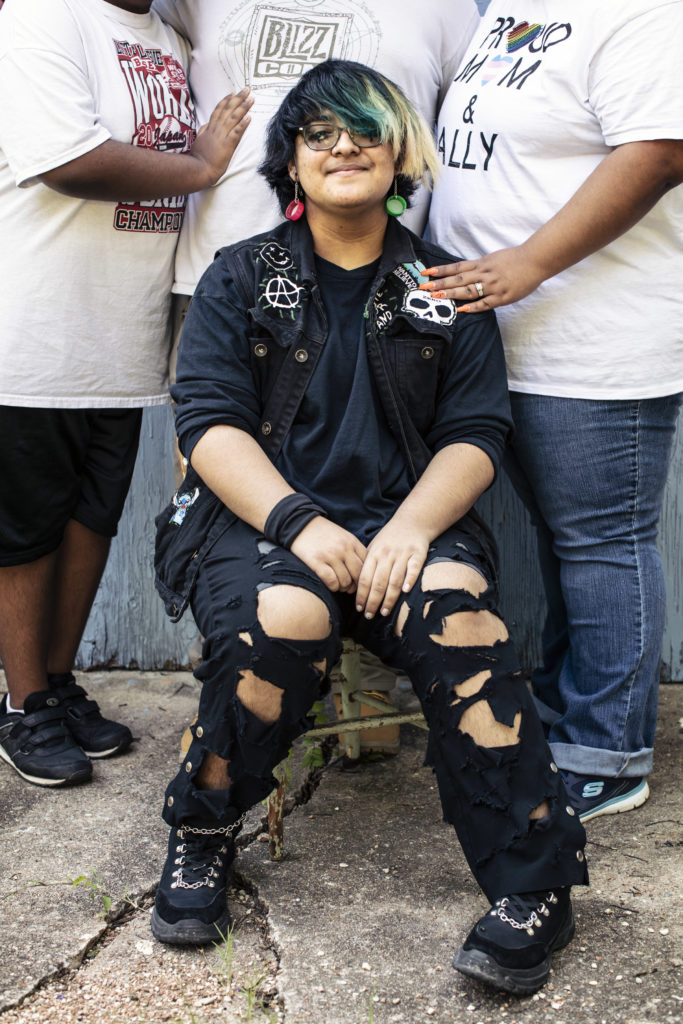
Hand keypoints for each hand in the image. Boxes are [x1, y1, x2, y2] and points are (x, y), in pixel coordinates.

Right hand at [189, 88, 252, 186]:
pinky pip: (236, 132)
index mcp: (209, 128)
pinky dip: (242, 124)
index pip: (218, 110)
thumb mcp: (198, 141)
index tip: (233, 93)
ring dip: (243, 107)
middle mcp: (216, 129)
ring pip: (233, 118)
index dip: (226, 100)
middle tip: (247, 89)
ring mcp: (222, 136)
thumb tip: (205, 126)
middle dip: (238, 98)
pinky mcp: (227, 145)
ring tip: (251, 99)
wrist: (198, 169)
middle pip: (228, 110)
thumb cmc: (198, 158)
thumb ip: (203, 132)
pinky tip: (249, 117)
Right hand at [290, 517, 366, 592]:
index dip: (364, 576)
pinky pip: (331, 582)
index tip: (358, 581)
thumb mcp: (343, 537)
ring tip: (338, 586)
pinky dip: (333, 587)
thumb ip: (354, 551)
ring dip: (342, 587)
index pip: (367, 564)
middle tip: (348, 588)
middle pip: (358, 575)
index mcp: (352, 542)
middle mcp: (343, 548)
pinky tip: (330, 585)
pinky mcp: (317, 562)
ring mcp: (330, 555)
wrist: (299, 523)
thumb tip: (360, 576)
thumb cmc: (323, 534)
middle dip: (355, 585)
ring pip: (345, 581)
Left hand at [355, 520, 429, 618]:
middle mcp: (387, 555)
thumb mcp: (374, 547)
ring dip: (389, 598)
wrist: (412, 522)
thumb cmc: (390, 539)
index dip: (361, 595)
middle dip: (373, 601)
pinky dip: (410, 579)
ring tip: (384, 612)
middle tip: (369, 616)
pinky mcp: (418, 554)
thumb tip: (356, 587)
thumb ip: (367, 564)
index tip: (359, 608)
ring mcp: (402, 555)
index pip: (364, 578)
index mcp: (374, 554)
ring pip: (394, 580)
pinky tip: (406, 591)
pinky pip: (414, 568)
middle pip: (378, 582)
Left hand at [419, 244, 546, 311]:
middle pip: (458, 279)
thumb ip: (480, 267)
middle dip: (439, 283)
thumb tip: (465, 273)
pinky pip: (485, 303)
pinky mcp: (502, 296)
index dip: (440, 270)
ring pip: (468, 290)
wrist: (536, 260)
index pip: (456, 267)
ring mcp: (493, 285)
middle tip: (423, 288)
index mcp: (482, 264)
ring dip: (451, 294)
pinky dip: (472, 307)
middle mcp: (484, 273)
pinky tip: (461, 310)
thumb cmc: (516, 259)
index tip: (425, 272)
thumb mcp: (494, 259)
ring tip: (436, 297)